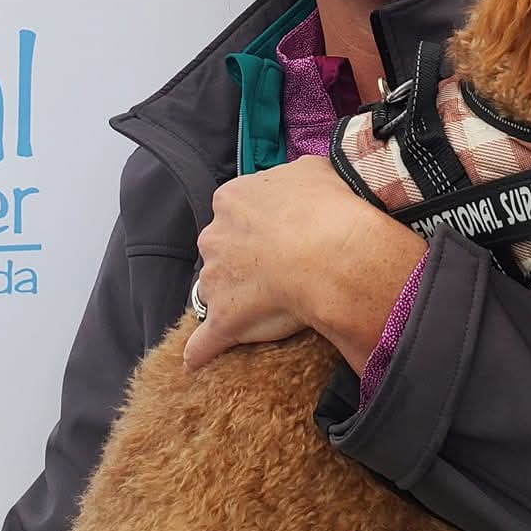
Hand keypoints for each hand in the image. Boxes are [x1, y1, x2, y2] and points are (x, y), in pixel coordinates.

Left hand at [183, 157, 423, 374]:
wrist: (333, 253)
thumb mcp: (314, 170)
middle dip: (241, 260)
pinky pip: (203, 340)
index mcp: (232, 198)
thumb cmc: (329, 209)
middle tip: (278, 271)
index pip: (235, 213)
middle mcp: (215, 235)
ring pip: (215, 289)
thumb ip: (295, 176)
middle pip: (220, 250)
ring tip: (267, 308)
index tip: (279, 237)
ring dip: (232, 298)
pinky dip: (201, 350)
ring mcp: (214, 279)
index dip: (257, 226)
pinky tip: (198, 360)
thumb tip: (300, 181)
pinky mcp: (222, 320)